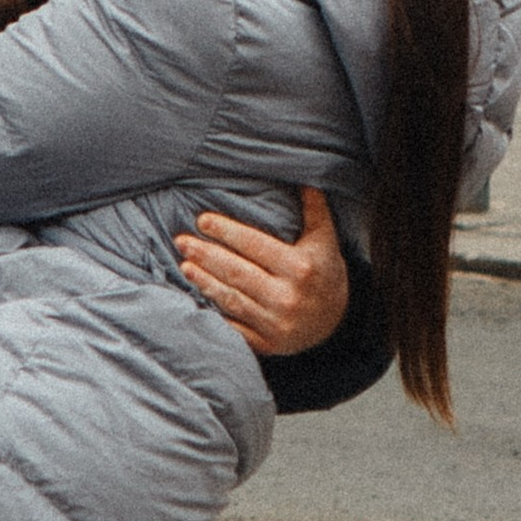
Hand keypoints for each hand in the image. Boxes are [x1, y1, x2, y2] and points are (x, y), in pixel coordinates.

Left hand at [177, 190, 347, 355]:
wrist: (338, 322)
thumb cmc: (325, 272)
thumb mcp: (325, 240)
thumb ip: (314, 209)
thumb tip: (304, 177)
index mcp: (300, 268)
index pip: (254, 245)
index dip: (226, 231)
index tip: (202, 220)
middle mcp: (288, 297)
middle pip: (237, 272)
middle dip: (206, 255)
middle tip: (182, 241)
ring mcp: (276, 324)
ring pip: (231, 299)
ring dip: (204, 281)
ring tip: (185, 265)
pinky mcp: (267, 344)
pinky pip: (234, 326)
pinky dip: (214, 311)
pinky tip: (197, 295)